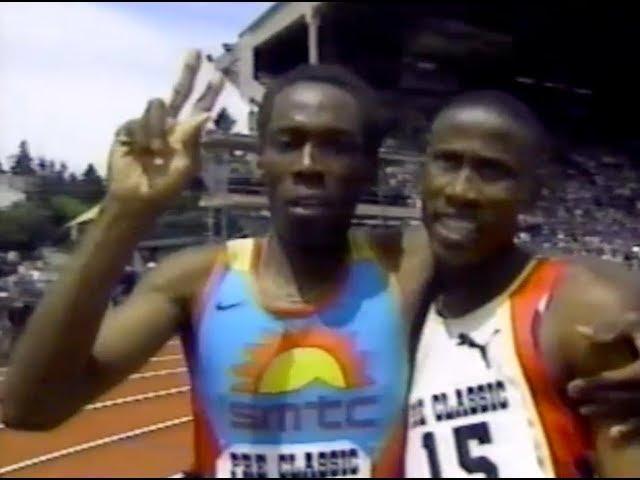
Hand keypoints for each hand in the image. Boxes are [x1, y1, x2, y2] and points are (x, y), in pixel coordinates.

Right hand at [106, 49, 223, 212]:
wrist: (135, 196)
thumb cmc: (165, 187)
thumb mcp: (185, 166)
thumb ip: (193, 140)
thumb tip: (205, 115)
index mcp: (186, 135)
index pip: (200, 108)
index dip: (209, 92)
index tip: (220, 74)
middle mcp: (169, 125)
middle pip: (180, 92)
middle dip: (188, 72)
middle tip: (196, 52)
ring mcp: (148, 125)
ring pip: (157, 105)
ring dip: (157, 128)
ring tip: (154, 151)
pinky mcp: (129, 127)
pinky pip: (139, 119)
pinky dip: (142, 136)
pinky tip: (139, 151)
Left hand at [567, 311, 639, 440]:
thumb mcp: (638, 325)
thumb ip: (610, 331)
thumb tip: (579, 330)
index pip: (610, 381)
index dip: (590, 385)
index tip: (570, 387)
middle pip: (617, 397)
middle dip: (594, 398)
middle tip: (570, 396)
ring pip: (629, 412)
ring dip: (606, 413)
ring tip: (583, 411)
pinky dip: (629, 430)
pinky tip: (613, 434)